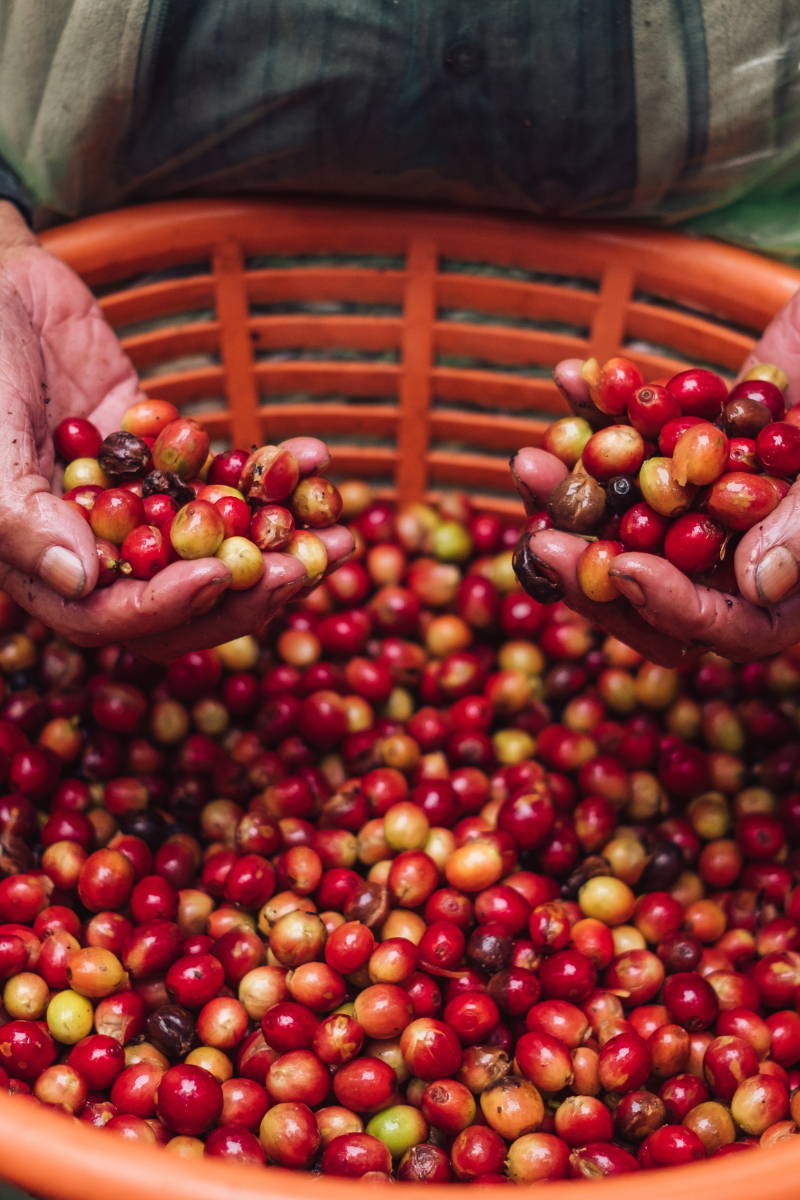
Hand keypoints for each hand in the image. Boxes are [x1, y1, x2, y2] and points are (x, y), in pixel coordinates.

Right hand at [0, 201, 352, 657]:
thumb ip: (21, 515)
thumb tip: (84, 581)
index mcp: (38, 558)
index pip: (105, 616)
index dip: (164, 608)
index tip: (218, 577)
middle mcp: (92, 544)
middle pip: (175, 600)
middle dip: (244, 593)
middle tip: (304, 570)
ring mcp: (136, 503)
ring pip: (213, 548)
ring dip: (278, 547)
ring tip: (339, 535)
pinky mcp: (167, 459)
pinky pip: (224, 478)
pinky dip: (270, 474)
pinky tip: (315, 459)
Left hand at [511, 287, 799, 664]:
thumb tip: (758, 583)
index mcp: (788, 581)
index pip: (726, 626)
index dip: (669, 607)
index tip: (624, 567)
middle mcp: (739, 551)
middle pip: (652, 587)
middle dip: (587, 568)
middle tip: (537, 535)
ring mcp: (704, 497)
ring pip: (620, 519)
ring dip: (569, 493)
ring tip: (529, 461)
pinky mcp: (686, 439)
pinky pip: (631, 437)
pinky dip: (598, 406)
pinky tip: (568, 377)